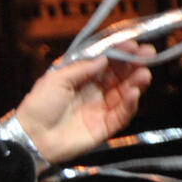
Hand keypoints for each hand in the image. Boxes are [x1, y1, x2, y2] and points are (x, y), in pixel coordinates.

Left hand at [15, 41, 154, 164]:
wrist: (32, 137)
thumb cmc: (39, 105)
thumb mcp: (57, 78)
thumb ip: (82, 68)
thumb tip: (104, 58)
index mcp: (80, 77)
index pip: (105, 62)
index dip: (119, 53)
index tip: (133, 44)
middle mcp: (92, 91)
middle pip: (118, 76)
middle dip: (134, 64)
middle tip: (148, 55)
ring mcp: (100, 109)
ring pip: (123, 94)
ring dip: (135, 83)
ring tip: (144, 74)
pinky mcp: (104, 127)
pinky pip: (121, 115)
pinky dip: (130, 104)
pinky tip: (134, 93)